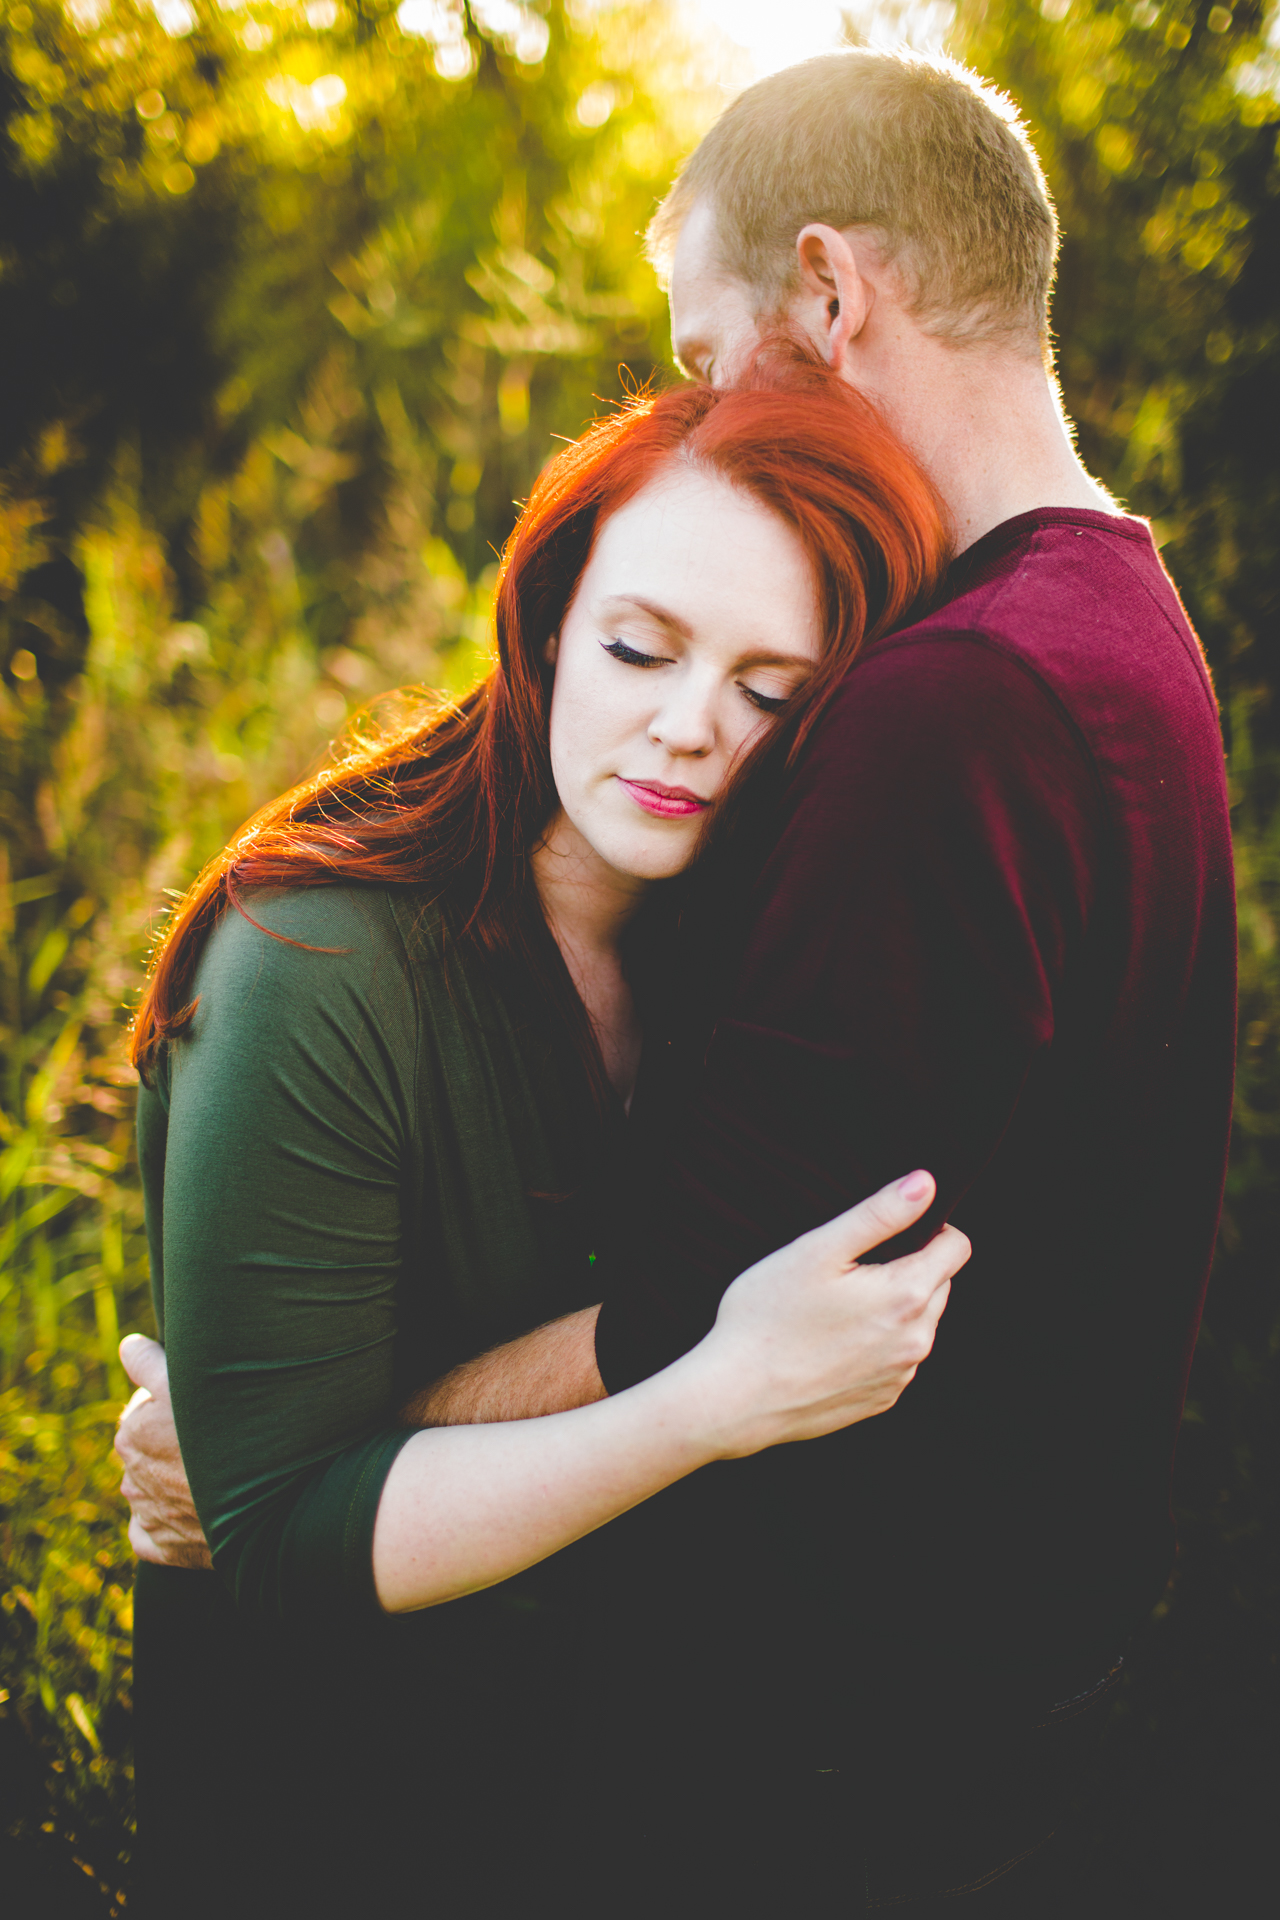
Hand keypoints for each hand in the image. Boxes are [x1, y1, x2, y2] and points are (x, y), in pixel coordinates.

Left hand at [114, 1334, 212, 1569]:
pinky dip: (170, 1521)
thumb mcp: (189, 1381)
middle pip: (151, 1450)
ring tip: (220, 1474)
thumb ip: (149, 1362)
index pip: (147, 1409)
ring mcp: (147, 1516)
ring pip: (153, 1490)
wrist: (272, 1500)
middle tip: (222, 1439)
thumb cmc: (233, 1429)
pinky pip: (154, 1532)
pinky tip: (198, 1509)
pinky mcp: (163, 1548)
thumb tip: (127, 1346)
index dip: (180, 1404)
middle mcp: (130, 1476)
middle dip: (176, 1444)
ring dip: (175, 1482)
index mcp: (131, 1432)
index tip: (211, 1406)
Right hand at [694, 1170, 969, 1458]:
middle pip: (940, 1284)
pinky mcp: (881, 1400)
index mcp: (908, 1295)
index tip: (889, 1232)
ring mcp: (900, 1375)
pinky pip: (896, 1358)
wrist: (734, 1399)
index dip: (929, 1228)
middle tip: (848, 1270)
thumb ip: (879, 1213)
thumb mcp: (819, 1250)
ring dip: (893, 1308)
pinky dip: (876, 1344)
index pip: (958, 1247)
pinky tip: (831, 1342)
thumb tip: (926, 1184)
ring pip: (918, 1323)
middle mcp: (916, 1340)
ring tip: (834, 1308)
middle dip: (908, 1268)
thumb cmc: (767, 1319)